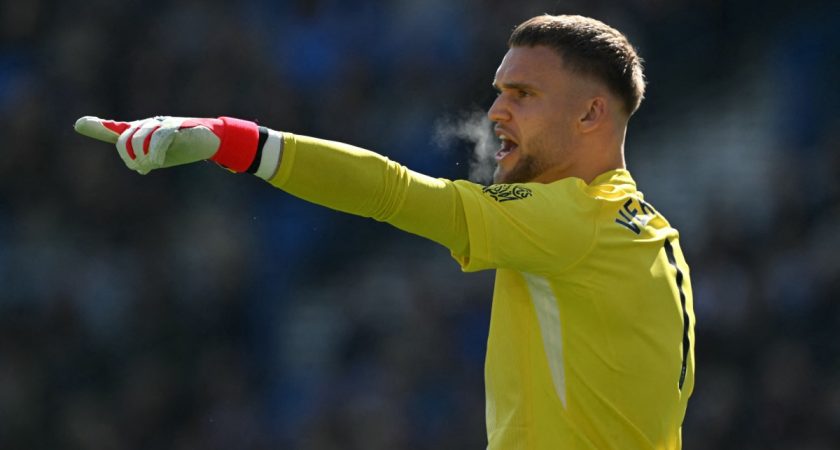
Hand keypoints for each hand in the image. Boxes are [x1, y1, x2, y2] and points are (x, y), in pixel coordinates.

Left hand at [74, 116, 261, 174]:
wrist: (212, 140)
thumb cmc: (186, 146)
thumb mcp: (163, 155)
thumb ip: (148, 159)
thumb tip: (138, 167)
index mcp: (143, 131)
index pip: (117, 130)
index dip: (99, 127)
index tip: (79, 124)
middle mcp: (149, 124)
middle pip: (126, 137)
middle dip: (128, 154)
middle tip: (139, 167)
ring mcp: (162, 124)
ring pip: (140, 136)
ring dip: (141, 155)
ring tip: (149, 165)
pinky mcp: (177, 126)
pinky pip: (160, 136)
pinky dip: (155, 150)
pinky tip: (156, 161)